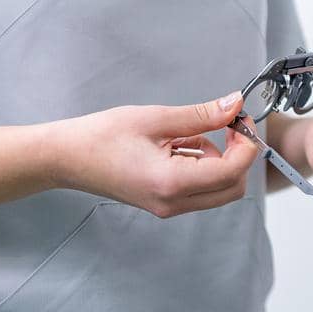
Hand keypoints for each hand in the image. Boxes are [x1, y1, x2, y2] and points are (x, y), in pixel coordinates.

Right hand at [51, 92, 259, 217]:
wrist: (66, 158)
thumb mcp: (156, 118)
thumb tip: (235, 105)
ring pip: (217, 189)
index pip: (232, 172)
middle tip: (227, 124)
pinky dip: (201, 165)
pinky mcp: (163, 202)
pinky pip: (198, 188)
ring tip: (191, 132)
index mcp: (171, 183)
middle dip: (238, 155)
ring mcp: (167, 206)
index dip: (246, 144)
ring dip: (218, 159)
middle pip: (232, 187)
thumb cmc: (102, 137)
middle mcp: (173, 202)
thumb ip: (201, 115)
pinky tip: (180, 143)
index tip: (240, 119)